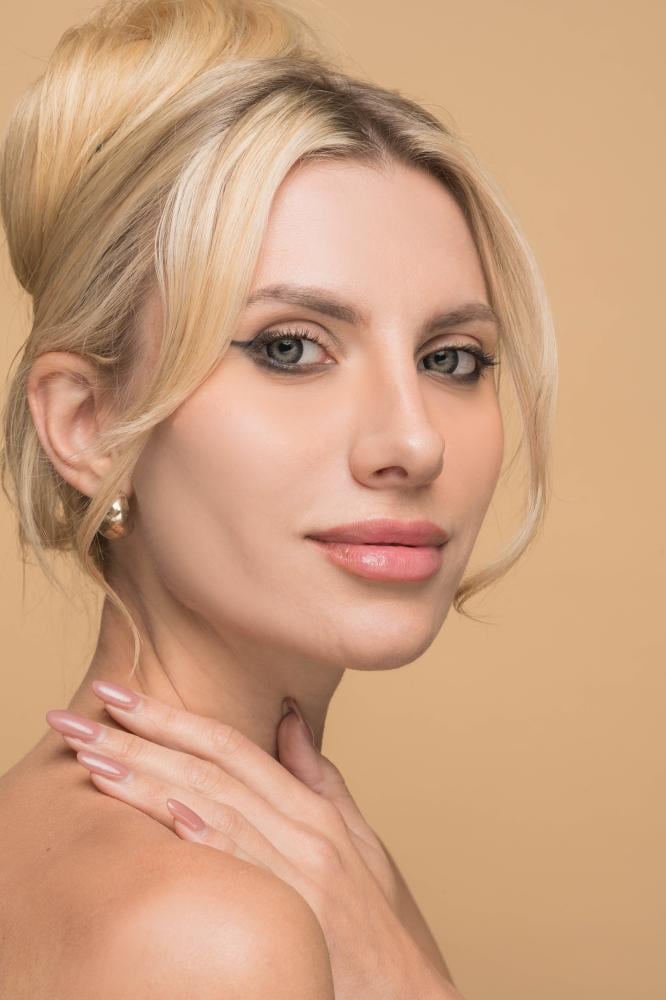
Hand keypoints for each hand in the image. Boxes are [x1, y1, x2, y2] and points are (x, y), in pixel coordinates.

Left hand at [46, 684, 462, 999]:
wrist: (414, 996)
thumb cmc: (379, 926)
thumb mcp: (357, 842)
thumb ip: (319, 779)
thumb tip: (288, 720)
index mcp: (311, 807)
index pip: (228, 745)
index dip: (170, 717)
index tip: (116, 696)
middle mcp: (306, 826)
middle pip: (211, 767)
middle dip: (141, 737)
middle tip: (78, 717)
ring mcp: (304, 866)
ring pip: (218, 806)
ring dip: (151, 780)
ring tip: (95, 760)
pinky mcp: (303, 911)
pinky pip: (250, 866)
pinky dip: (211, 835)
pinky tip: (170, 812)